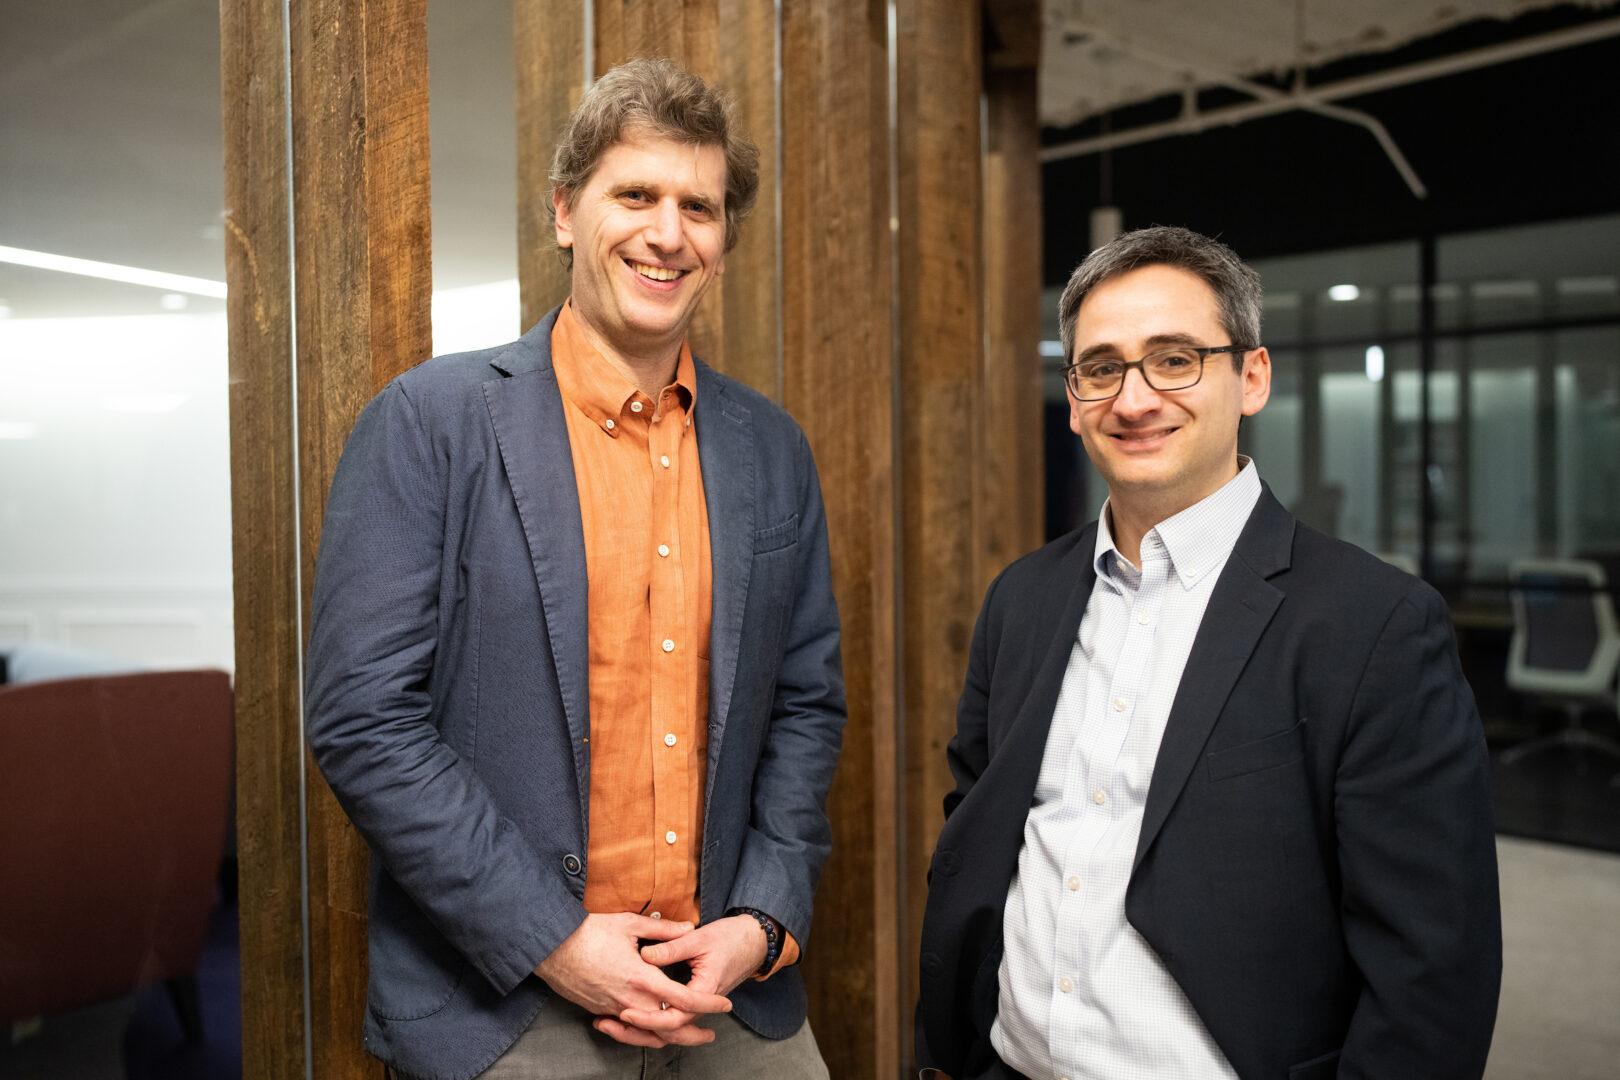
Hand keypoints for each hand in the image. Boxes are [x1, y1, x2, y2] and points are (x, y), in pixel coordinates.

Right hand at [534, 913, 731, 1046]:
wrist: (549, 946)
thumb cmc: (587, 931)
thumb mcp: (629, 923)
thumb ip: (662, 929)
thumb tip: (687, 927)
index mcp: (642, 978)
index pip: (684, 999)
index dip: (707, 1004)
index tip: (724, 1005)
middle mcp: (629, 1000)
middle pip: (668, 1028)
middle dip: (692, 1033)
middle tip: (710, 1033)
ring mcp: (613, 1009)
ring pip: (647, 1034)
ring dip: (668, 1037)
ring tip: (684, 1035)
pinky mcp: (599, 1010)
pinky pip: (627, 1030)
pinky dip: (642, 1033)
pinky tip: (649, 1028)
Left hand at [616, 914, 767, 1031]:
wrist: (753, 941)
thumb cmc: (730, 938)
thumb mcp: (699, 938)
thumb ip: (672, 946)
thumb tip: (645, 954)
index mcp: (704, 991)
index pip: (673, 1017)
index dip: (647, 1018)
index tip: (626, 1012)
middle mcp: (701, 1005)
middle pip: (667, 1031)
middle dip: (635, 1031)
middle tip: (607, 1023)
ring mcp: (697, 1006)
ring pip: (667, 1030)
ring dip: (639, 1031)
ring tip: (609, 1025)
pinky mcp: (692, 1003)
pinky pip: (670, 1020)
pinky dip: (648, 1022)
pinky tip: (626, 1017)